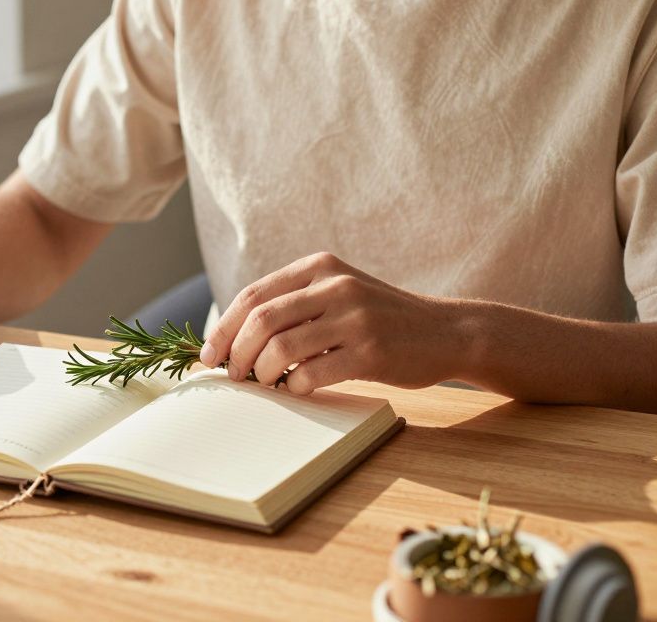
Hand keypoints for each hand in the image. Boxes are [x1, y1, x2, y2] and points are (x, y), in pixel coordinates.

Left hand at [198, 252, 466, 394]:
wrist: (448, 332)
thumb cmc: (382, 319)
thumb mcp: (339, 292)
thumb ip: (296, 303)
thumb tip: (233, 339)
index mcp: (320, 267)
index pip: (253, 295)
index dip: (223, 328)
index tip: (209, 355)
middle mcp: (336, 286)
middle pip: (260, 320)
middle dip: (236, 353)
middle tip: (233, 375)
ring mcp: (355, 318)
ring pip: (281, 348)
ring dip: (263, 374)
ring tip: (266, 384)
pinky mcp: (371, 352)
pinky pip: (313, 373)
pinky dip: (295, 387)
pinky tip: (298, 389)